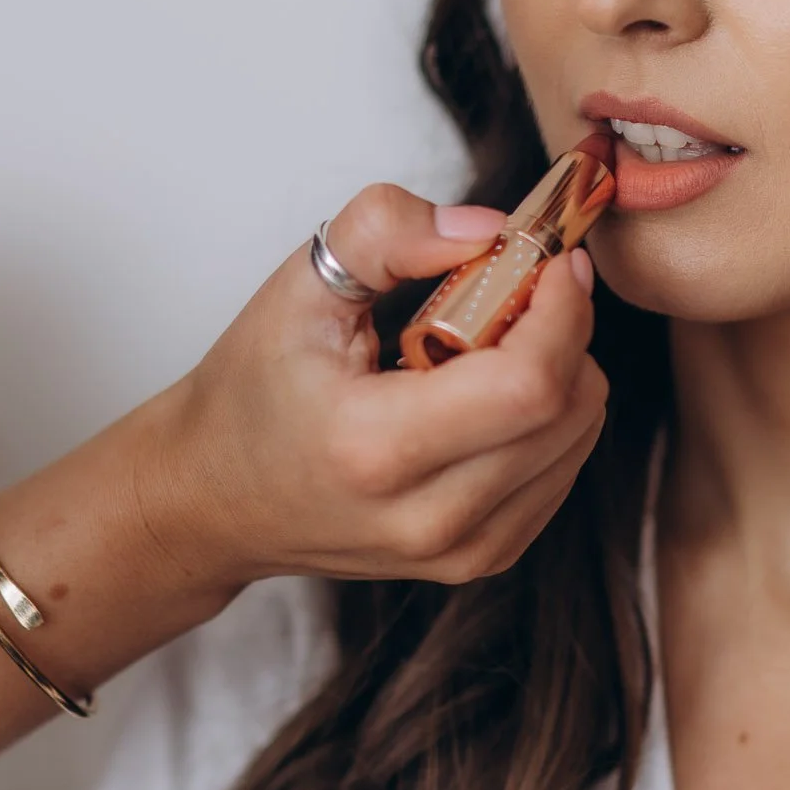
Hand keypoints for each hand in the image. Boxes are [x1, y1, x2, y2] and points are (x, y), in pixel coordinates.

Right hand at [139, 183, 606, 590]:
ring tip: (488, 341)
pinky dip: (550, 417)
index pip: (528, 385)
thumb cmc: (252, 388)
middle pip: (568, 411)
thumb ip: (388, 232)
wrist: (212, 499)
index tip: (552, 258)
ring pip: (577, 441)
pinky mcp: (477, 560)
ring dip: (562, 370)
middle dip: (565, 328)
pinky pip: (561, 472)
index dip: (562, 309)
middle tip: (519, 287)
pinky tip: (488, 390)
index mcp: (375, 447)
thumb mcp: (299, 288)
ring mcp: (457, 551)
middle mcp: (426, 518)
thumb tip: (489, 229)